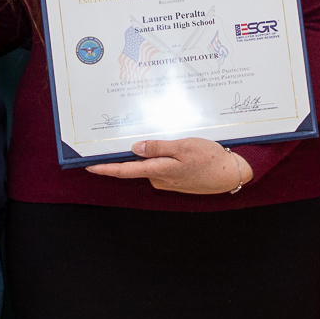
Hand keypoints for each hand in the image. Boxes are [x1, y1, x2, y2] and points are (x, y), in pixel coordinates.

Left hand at [85, 137, 250, 193]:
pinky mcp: (176, 180)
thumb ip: (158, 147)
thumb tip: (136, 148)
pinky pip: (162, 167)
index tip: (89, 167)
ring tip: (160, 138)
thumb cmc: (209, 159)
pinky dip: (163, 158)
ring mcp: (168, 181)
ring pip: (151, 165)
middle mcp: (159, 179)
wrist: (230, 174)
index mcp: (158, 170)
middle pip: (137, 165)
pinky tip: (174, 149)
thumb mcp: (184, 147)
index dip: (106, 169)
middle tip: (123, 137)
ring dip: (152, 154)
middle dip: (131, 153)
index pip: (125, 171)